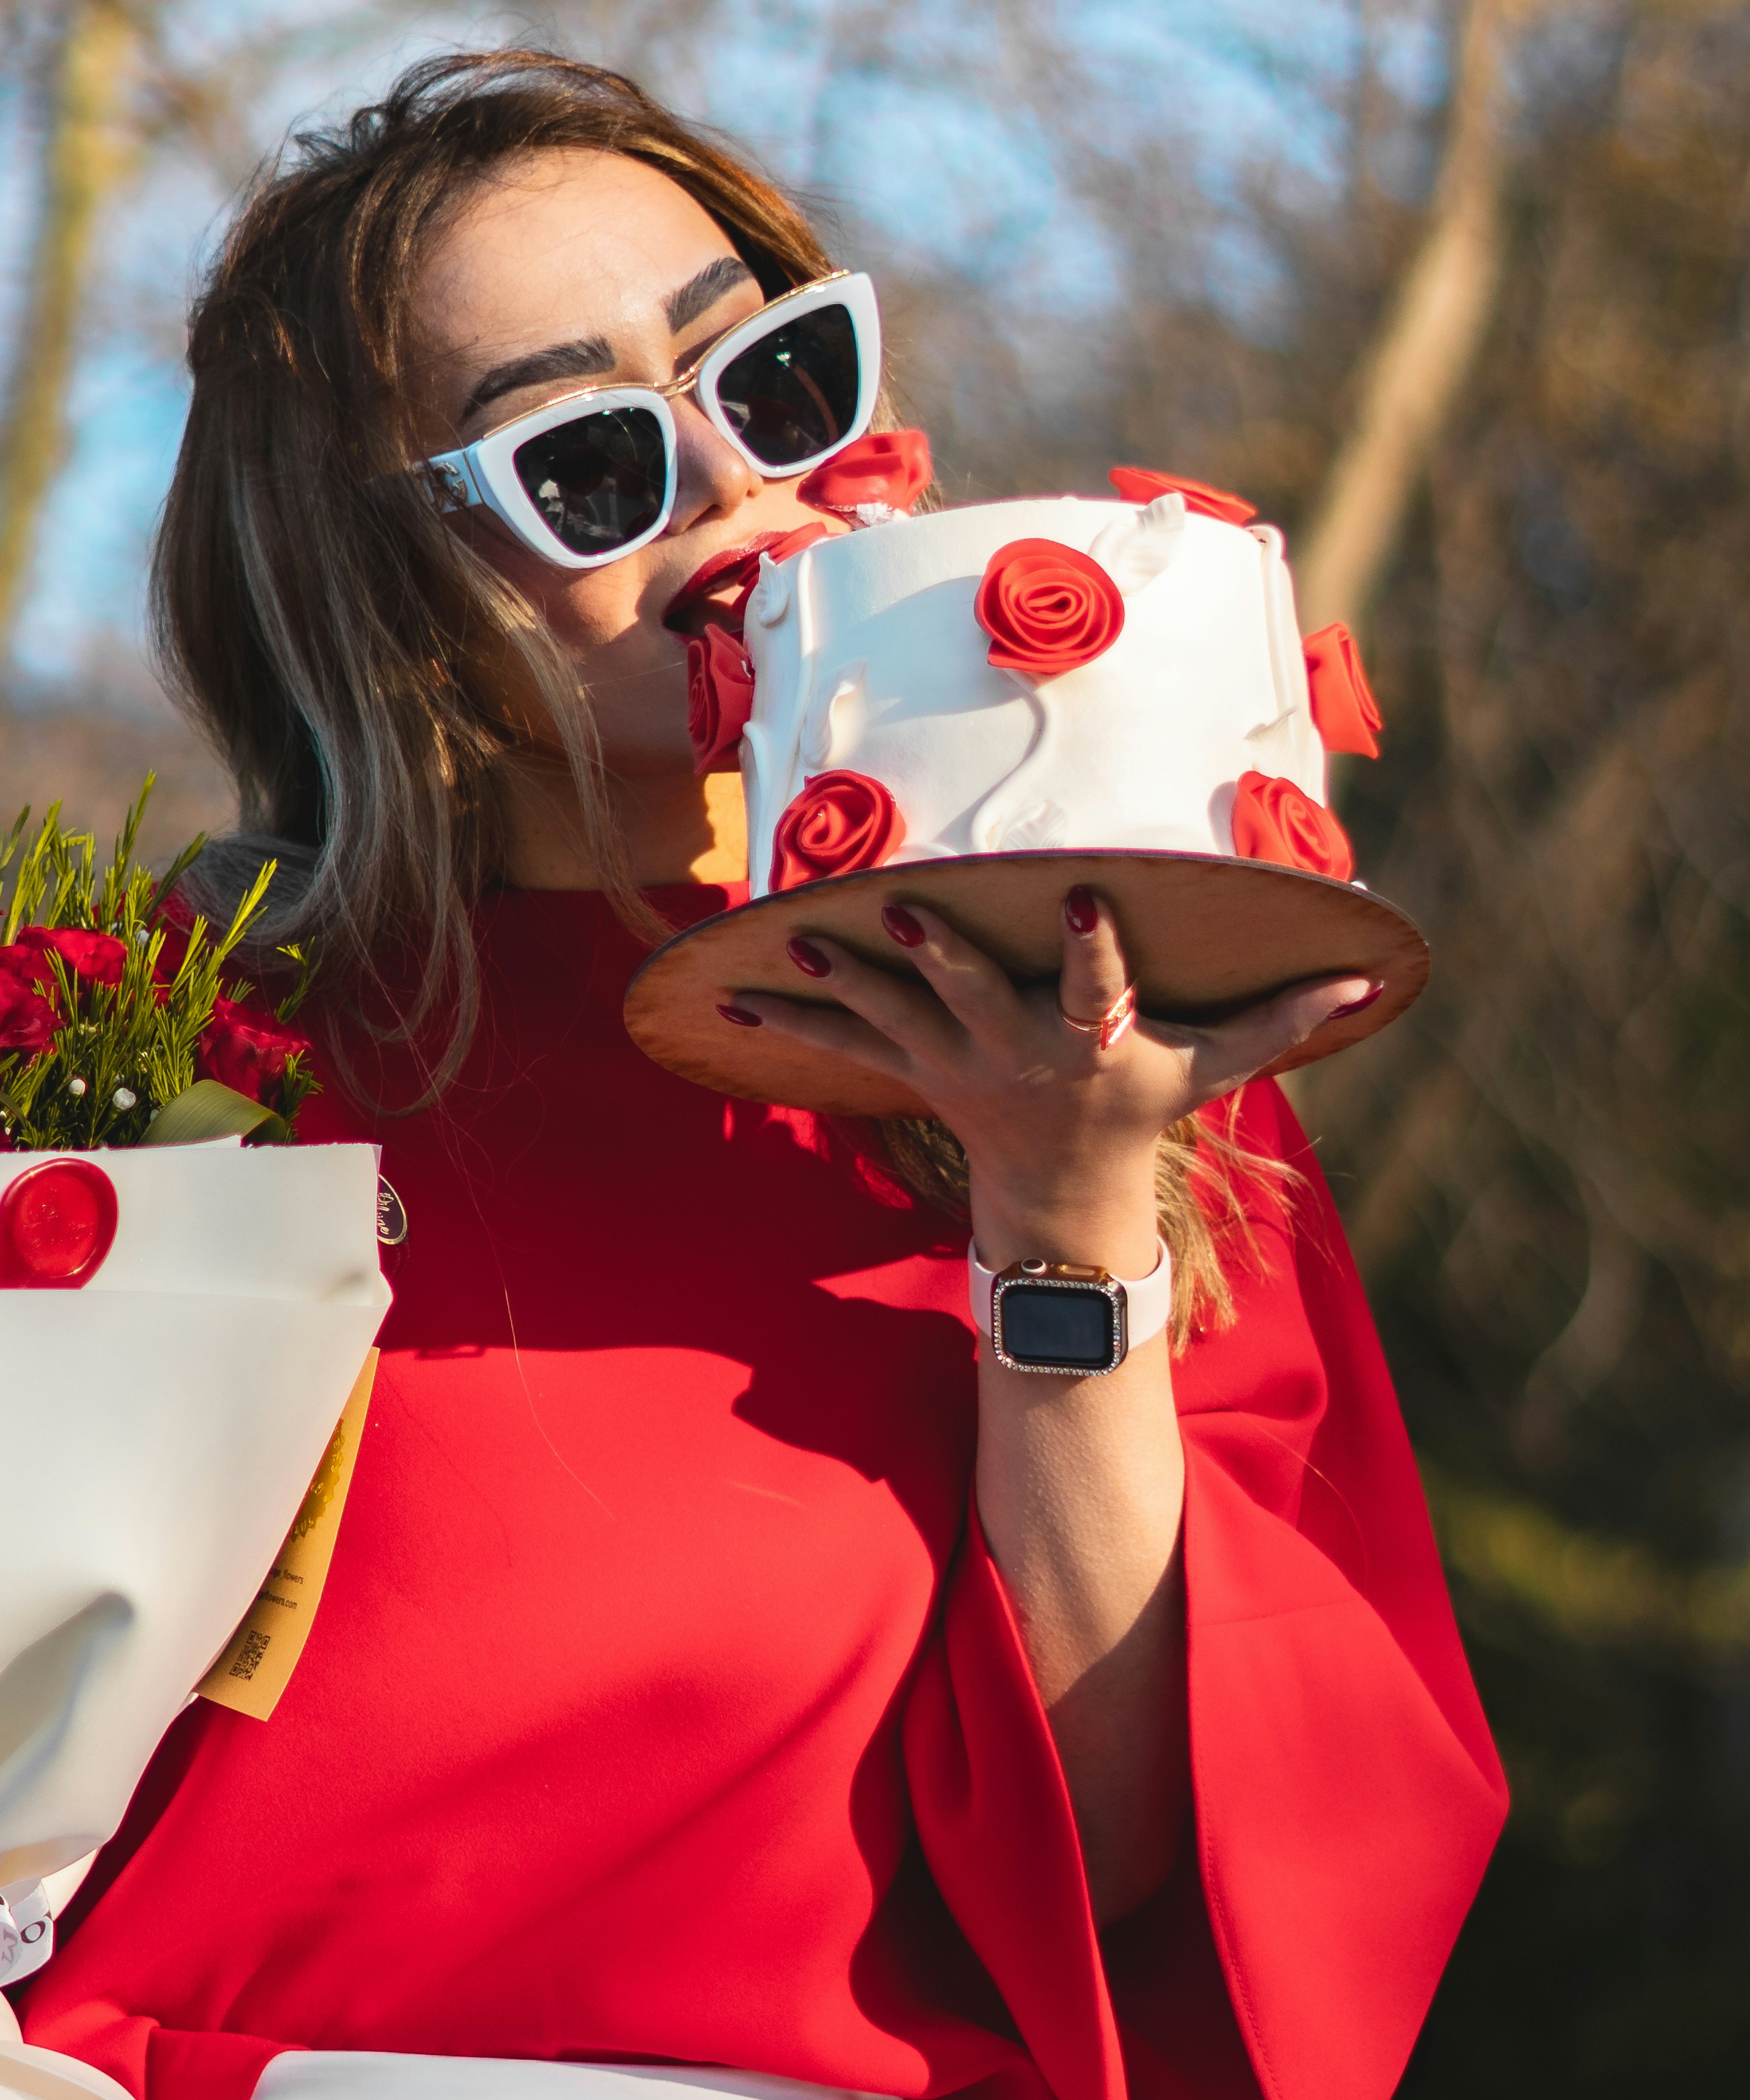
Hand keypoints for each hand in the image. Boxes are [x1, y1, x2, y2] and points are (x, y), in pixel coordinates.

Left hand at [723, 881, 1376, 1270]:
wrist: (1062, 1202)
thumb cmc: (1143, 1112)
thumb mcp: (1215, 1069)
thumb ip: (1282, 1017)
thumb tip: (1371, 974)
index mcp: (1090, 1042)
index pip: (1097, 988)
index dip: (1090, 950)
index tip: (1082, 897)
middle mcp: (1015, 1051)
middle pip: (973, 996)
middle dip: (941, 955)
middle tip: (904, 908)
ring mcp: (955, 1061)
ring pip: (890, 1013)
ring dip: (841, 977)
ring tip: (791, 935)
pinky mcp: (911, 1068)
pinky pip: (841, 1039)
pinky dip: (787, 1014)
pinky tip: (727, 990)